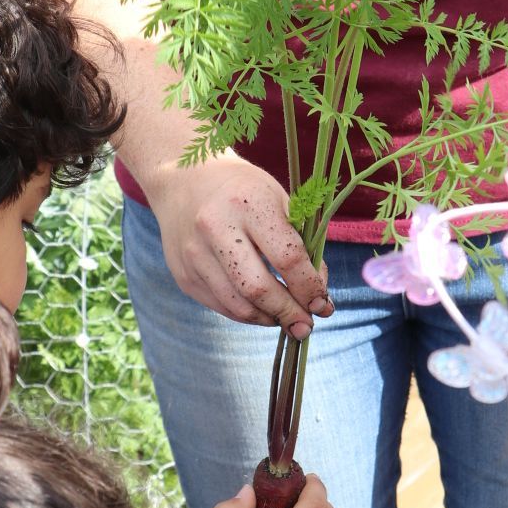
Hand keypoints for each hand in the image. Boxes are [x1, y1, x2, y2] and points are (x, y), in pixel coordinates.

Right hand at [148, 154, 332, 335]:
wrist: (183, 181)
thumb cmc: (244, 190)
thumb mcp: (278, 199)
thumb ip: (302, 244)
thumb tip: (318, 295)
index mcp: (247, 204)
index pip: (287, 257)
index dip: (310, 286)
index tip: (323, 303)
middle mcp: (215, 228)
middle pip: (258, 288)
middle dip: (289, 313)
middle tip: (307, 325)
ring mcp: (194, 255)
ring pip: (238, 306)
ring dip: (269, 319)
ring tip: (288, 320)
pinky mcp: (183, 275)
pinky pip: (222, 307)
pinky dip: (248, 314)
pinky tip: (264, 311)